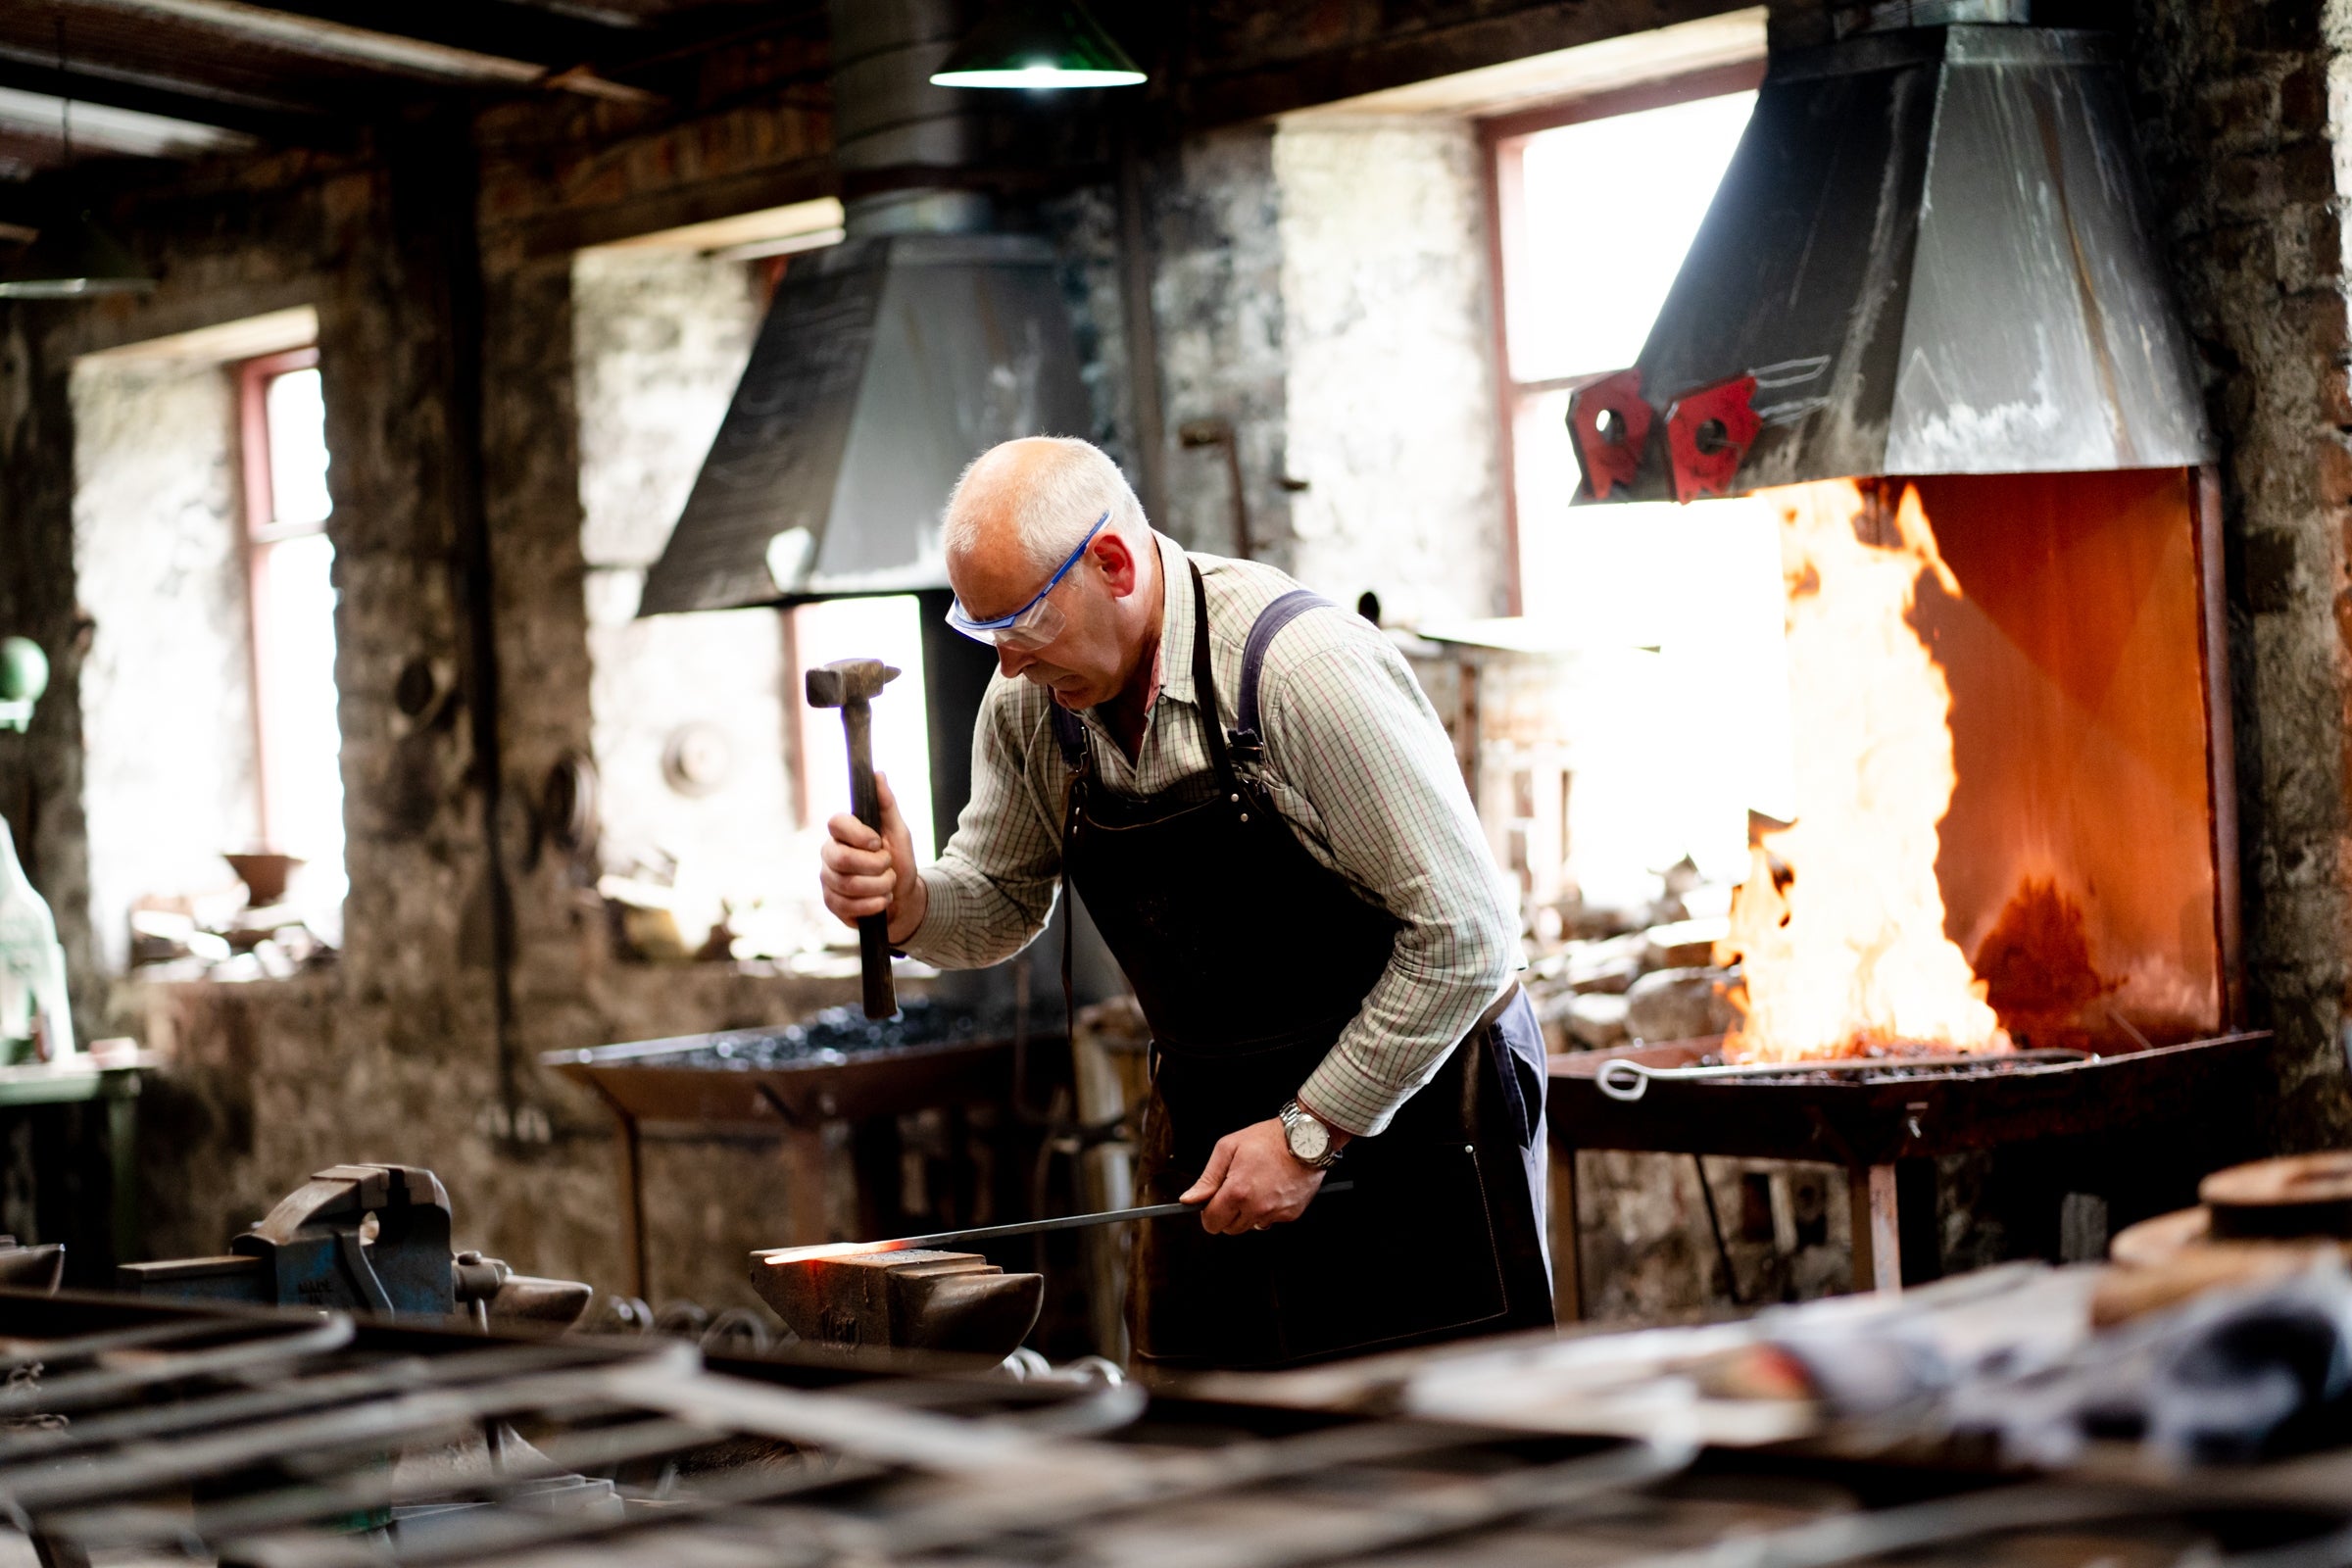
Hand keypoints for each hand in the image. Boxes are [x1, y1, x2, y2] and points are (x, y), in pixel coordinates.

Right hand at [818, 772, 926, 944]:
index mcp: (844, 832)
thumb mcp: (899, 832)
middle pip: (842, 858)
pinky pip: (848, 905)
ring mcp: (828, 879)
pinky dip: (873, 905)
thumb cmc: (899, 861)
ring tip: (889, 885)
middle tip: (888, 867)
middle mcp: (830, 853)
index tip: (877, 842)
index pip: (835, 823)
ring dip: (880, 886)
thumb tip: (878, 774)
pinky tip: (882, 901)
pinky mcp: (832, 903)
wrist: (905, 899)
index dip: (857, 833)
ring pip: (848, 884)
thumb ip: (887, 804)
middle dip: (875, 866)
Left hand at [1180, 1119, 1326, 1234]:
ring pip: (1251, 1226)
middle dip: (1228, 1213)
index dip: (1208, 1213)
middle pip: (1230, 1228)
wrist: (1306, 1138)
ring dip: (1248, 1212)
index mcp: (1237, 1192)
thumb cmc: (1268, 1138)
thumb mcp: (1228, 1148)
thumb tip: (1189, 1199)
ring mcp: (1275, 1213)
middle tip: (1236, 1189)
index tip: (1212, 1202)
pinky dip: (1268, 1210)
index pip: (1212, 1222)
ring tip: (1256, 1186)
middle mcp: (1257, 1207)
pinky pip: (1271, 1220)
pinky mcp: (1291, 1214)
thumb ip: (1207, 1178)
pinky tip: (1271, 1189)